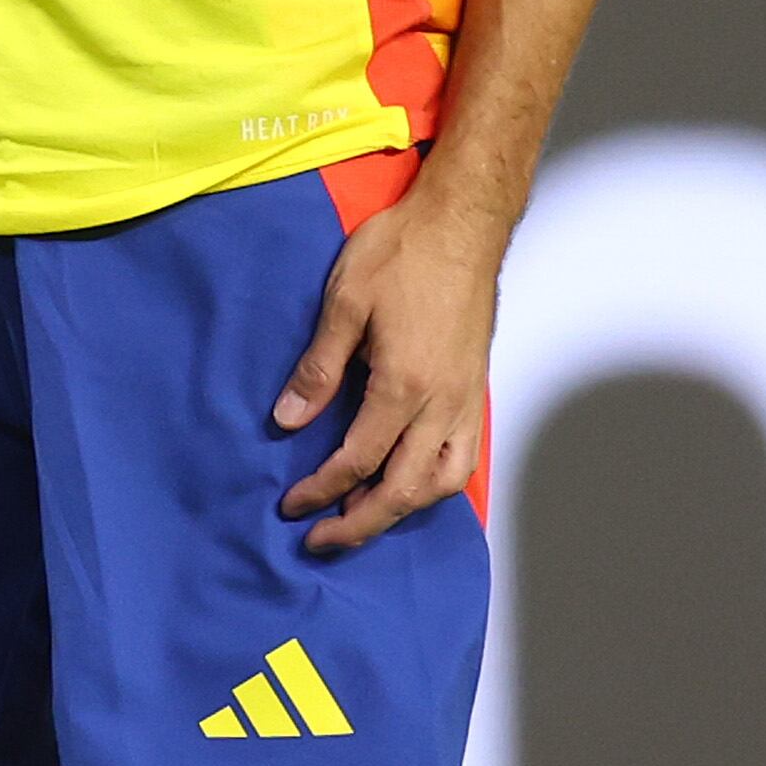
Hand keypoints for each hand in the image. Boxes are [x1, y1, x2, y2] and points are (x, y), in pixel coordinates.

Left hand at [273, 185, 500, 551]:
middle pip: (403, 489)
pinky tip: (411, 484)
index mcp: (404, 384)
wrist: (462, 223)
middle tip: (320, 541)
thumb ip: (318, 366)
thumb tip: (289, 420)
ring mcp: (466, 400)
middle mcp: (442, 404)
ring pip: (441, 482)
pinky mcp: (476, 390)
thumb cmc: (401, 251)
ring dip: (402, 510)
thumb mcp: (344, 301)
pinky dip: (435, 484)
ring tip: (363, 517)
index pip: (358, 459)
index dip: (322, 490)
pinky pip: (462, 458)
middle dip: (359, 522)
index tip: (292, 507)